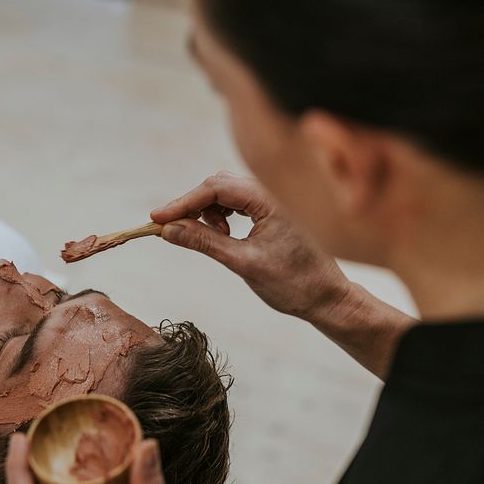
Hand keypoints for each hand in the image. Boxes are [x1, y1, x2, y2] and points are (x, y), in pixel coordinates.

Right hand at [152, 172, 415, 378]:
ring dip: (209, 212)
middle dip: (192, 206)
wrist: (327, 298)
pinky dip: (223, 216)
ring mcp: (274, 199)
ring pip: (227, 192)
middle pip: (219, 184)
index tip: (156, 219)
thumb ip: (203, 242)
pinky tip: (224, 236)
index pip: (215, 188)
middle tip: (171, 230)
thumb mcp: (242, 263)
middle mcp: (272, 191)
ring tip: (213, 240)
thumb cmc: (293, 283)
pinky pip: (239, 202)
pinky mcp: (273, 209)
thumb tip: (168, 230)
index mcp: (269, 199)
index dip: (182, 203)